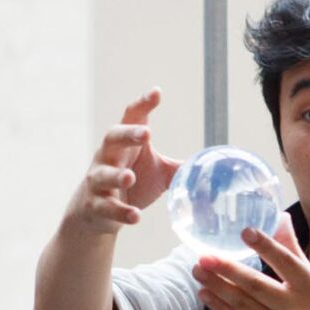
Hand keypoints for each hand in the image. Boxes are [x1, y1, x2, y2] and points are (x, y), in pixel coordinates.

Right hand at [64, 88, 182, 236]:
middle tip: (146, 133)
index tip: (157, 93)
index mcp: (125, 143)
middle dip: (127, 134)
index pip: (132, 117)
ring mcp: (98, 181)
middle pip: (112, 138)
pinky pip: (106, 208)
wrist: (97, 213)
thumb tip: (214, 165)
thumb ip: (181, 167)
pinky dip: (120, 212)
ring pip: (102, 175)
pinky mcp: (95, 205)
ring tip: (129, 178)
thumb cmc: (133, 183)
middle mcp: (108, 156)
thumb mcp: (159, 172)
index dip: (143, 104)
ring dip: (116, 175)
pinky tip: (135, 216)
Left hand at [192, 216, 309, 309]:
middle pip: (256, 286)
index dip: (266, 247)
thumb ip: (292, 250)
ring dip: (217, 286)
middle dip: (227, 270)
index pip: (286, 263)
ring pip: (242, 304)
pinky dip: (219, 307)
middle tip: (204, 256)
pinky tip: (205, 292)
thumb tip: (279, 217)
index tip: (245, 232)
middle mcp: (295, 309)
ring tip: (198, 269)